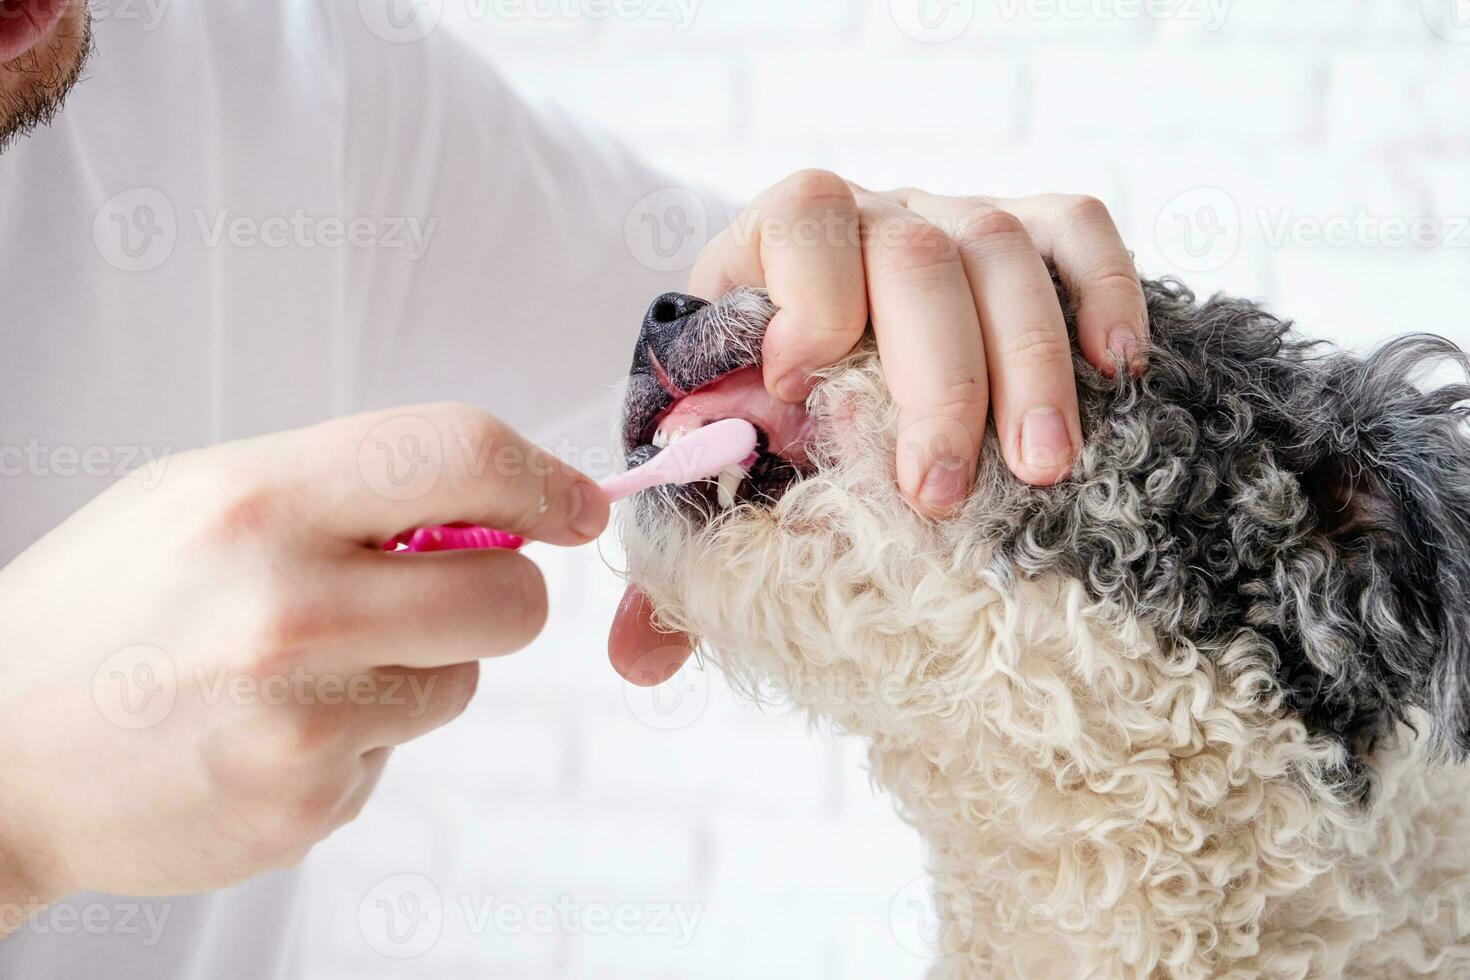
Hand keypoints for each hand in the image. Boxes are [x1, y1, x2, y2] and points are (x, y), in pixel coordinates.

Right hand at [0, 404, 605, 922]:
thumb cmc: (106, 610)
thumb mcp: (206, 497)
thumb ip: (353, 488)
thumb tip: (499, 506)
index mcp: (261, 501)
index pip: (463, 454)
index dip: (543, 477)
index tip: (573, 504)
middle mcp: (289, 609)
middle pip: (513, 593)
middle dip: (505, 589)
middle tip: (448, 589)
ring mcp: (300, 721)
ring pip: (467, 679)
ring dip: (423, 666)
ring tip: (312, 666)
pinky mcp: (305, 804)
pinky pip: (401, 749)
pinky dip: (365, 734)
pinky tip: (275, 726)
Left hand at [691, 171, 1147, 513]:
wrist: (823, 348)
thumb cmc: (768, 413)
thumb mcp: (717, 459)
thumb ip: (682, 545)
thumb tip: (639, 662)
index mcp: (774, 250)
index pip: (801, 222)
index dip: (810, 303)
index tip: (803, 397)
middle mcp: (873, 219)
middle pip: (916, 257)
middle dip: (934, 381)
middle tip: (939, 495)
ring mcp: (958, 218)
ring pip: (1004, 251)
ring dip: (1027, 364)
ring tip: (1042, 470)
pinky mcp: (1031, 237)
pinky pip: (1078, 233)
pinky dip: (1104, 292)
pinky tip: (1117, 374)